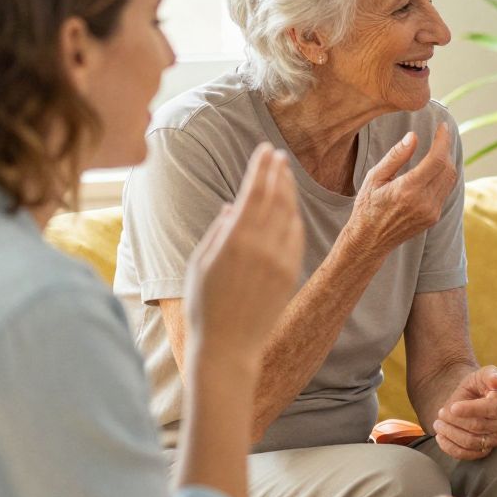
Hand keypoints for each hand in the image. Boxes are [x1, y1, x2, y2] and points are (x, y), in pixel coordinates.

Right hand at [184, 145, 303, 377]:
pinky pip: (296, 236)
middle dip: (276, 173)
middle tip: (276, 154)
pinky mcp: (291, 272)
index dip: (260, 169)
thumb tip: (230, 207)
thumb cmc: (205, 307)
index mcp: (234, 241)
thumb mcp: (200, 265)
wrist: (230, 347)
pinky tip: (290, 207)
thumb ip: (217, 232)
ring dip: (288, 191)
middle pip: (274, 198)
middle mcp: (261, 247)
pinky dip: (294, 217)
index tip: (264, 150)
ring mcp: (280, 260)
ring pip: (289, 215)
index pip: (253, 193)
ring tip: (284, 173)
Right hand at [349, 126, 457, 256]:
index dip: (443, 141)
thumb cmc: (367, 206)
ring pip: (450, 180)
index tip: (443, 127)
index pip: (436, 160)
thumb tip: (413, 136)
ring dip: (448, 161)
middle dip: (446, 148)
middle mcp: (423, 202)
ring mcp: (431, 212)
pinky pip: (445, 191)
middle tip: (441, 134)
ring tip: (440, 147)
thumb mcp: (375, 178)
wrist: (369, 240)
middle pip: (447, 168)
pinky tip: (436, 167)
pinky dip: (444, 176)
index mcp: (407, 190)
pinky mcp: (434, 217)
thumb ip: (396, 156)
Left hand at [432, 365, 496, 460]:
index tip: (453, 407)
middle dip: (454, 420)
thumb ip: (490, 374)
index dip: (470, 409)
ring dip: (449, 433)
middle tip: (441, 412)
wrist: (471, 402)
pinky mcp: (485, 451)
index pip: (491, 408)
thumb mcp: (481, 375)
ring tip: (438, 423)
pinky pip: (466, 455)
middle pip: (477, 426)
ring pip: (470, 442)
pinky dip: (450, 447)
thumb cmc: (477, 387)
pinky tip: (441, 436)